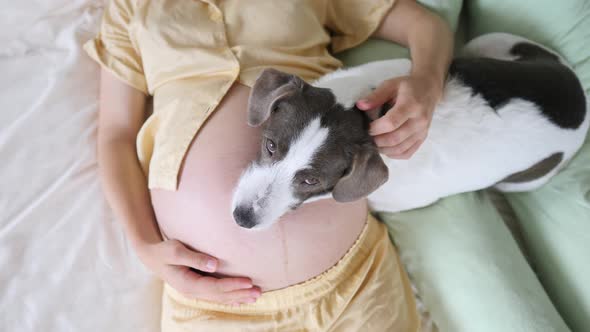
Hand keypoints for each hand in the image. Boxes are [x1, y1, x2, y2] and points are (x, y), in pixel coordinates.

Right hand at [136, 239, 260, 304]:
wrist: (151, 256)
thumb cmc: (164, 250)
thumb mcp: (175, 251)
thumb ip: (194, 258)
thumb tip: (215, 264)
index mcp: (188, 284)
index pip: (215, 287)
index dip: (233, 285)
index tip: (249, 281)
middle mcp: (192, 291)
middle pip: (221, 295)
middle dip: (240, 294)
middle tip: (258, 292)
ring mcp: (195, 291)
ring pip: (220, 298)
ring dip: (238, 297)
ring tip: (255, 296)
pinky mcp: (197, 287)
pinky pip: (216, 296)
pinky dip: (229, 298)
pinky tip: (240, 300)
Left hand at [356, 74, 441, 158]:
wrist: (429, 90)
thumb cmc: (408, 87)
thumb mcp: (391, 84)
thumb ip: (375, 96)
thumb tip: (360, 106)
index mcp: (411, 105)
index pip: (391, 123)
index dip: (375, 128)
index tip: (365, 127)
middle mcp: (419, 121)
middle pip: (395, 138)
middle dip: (377, 141)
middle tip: (367, 137)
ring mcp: (422, 131)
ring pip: (400, 149)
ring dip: (383, 149)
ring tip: (373, 142)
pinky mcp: (422, 138)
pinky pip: (407, 153)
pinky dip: (393, 154)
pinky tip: (385, 148)